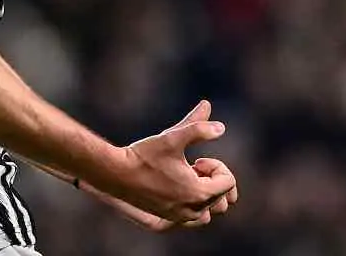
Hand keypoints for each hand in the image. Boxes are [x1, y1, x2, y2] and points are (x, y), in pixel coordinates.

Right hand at [102, 100, 237, 224]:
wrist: (117, 175)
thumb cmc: (145, 156)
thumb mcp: (172, 137)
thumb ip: (198, 129)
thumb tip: (220, 127)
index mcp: (199, 194)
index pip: (229, 182)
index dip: (216, 165)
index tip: (197, 158)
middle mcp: (192, 210)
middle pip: (223, 197)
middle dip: (213, 178)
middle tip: (193, 167)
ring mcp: (180, 217)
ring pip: (210, 210)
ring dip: (205, 192)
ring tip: (187, 177)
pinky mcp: (169, 218)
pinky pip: (195, 217)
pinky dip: (195, 202)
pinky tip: (178, 185)